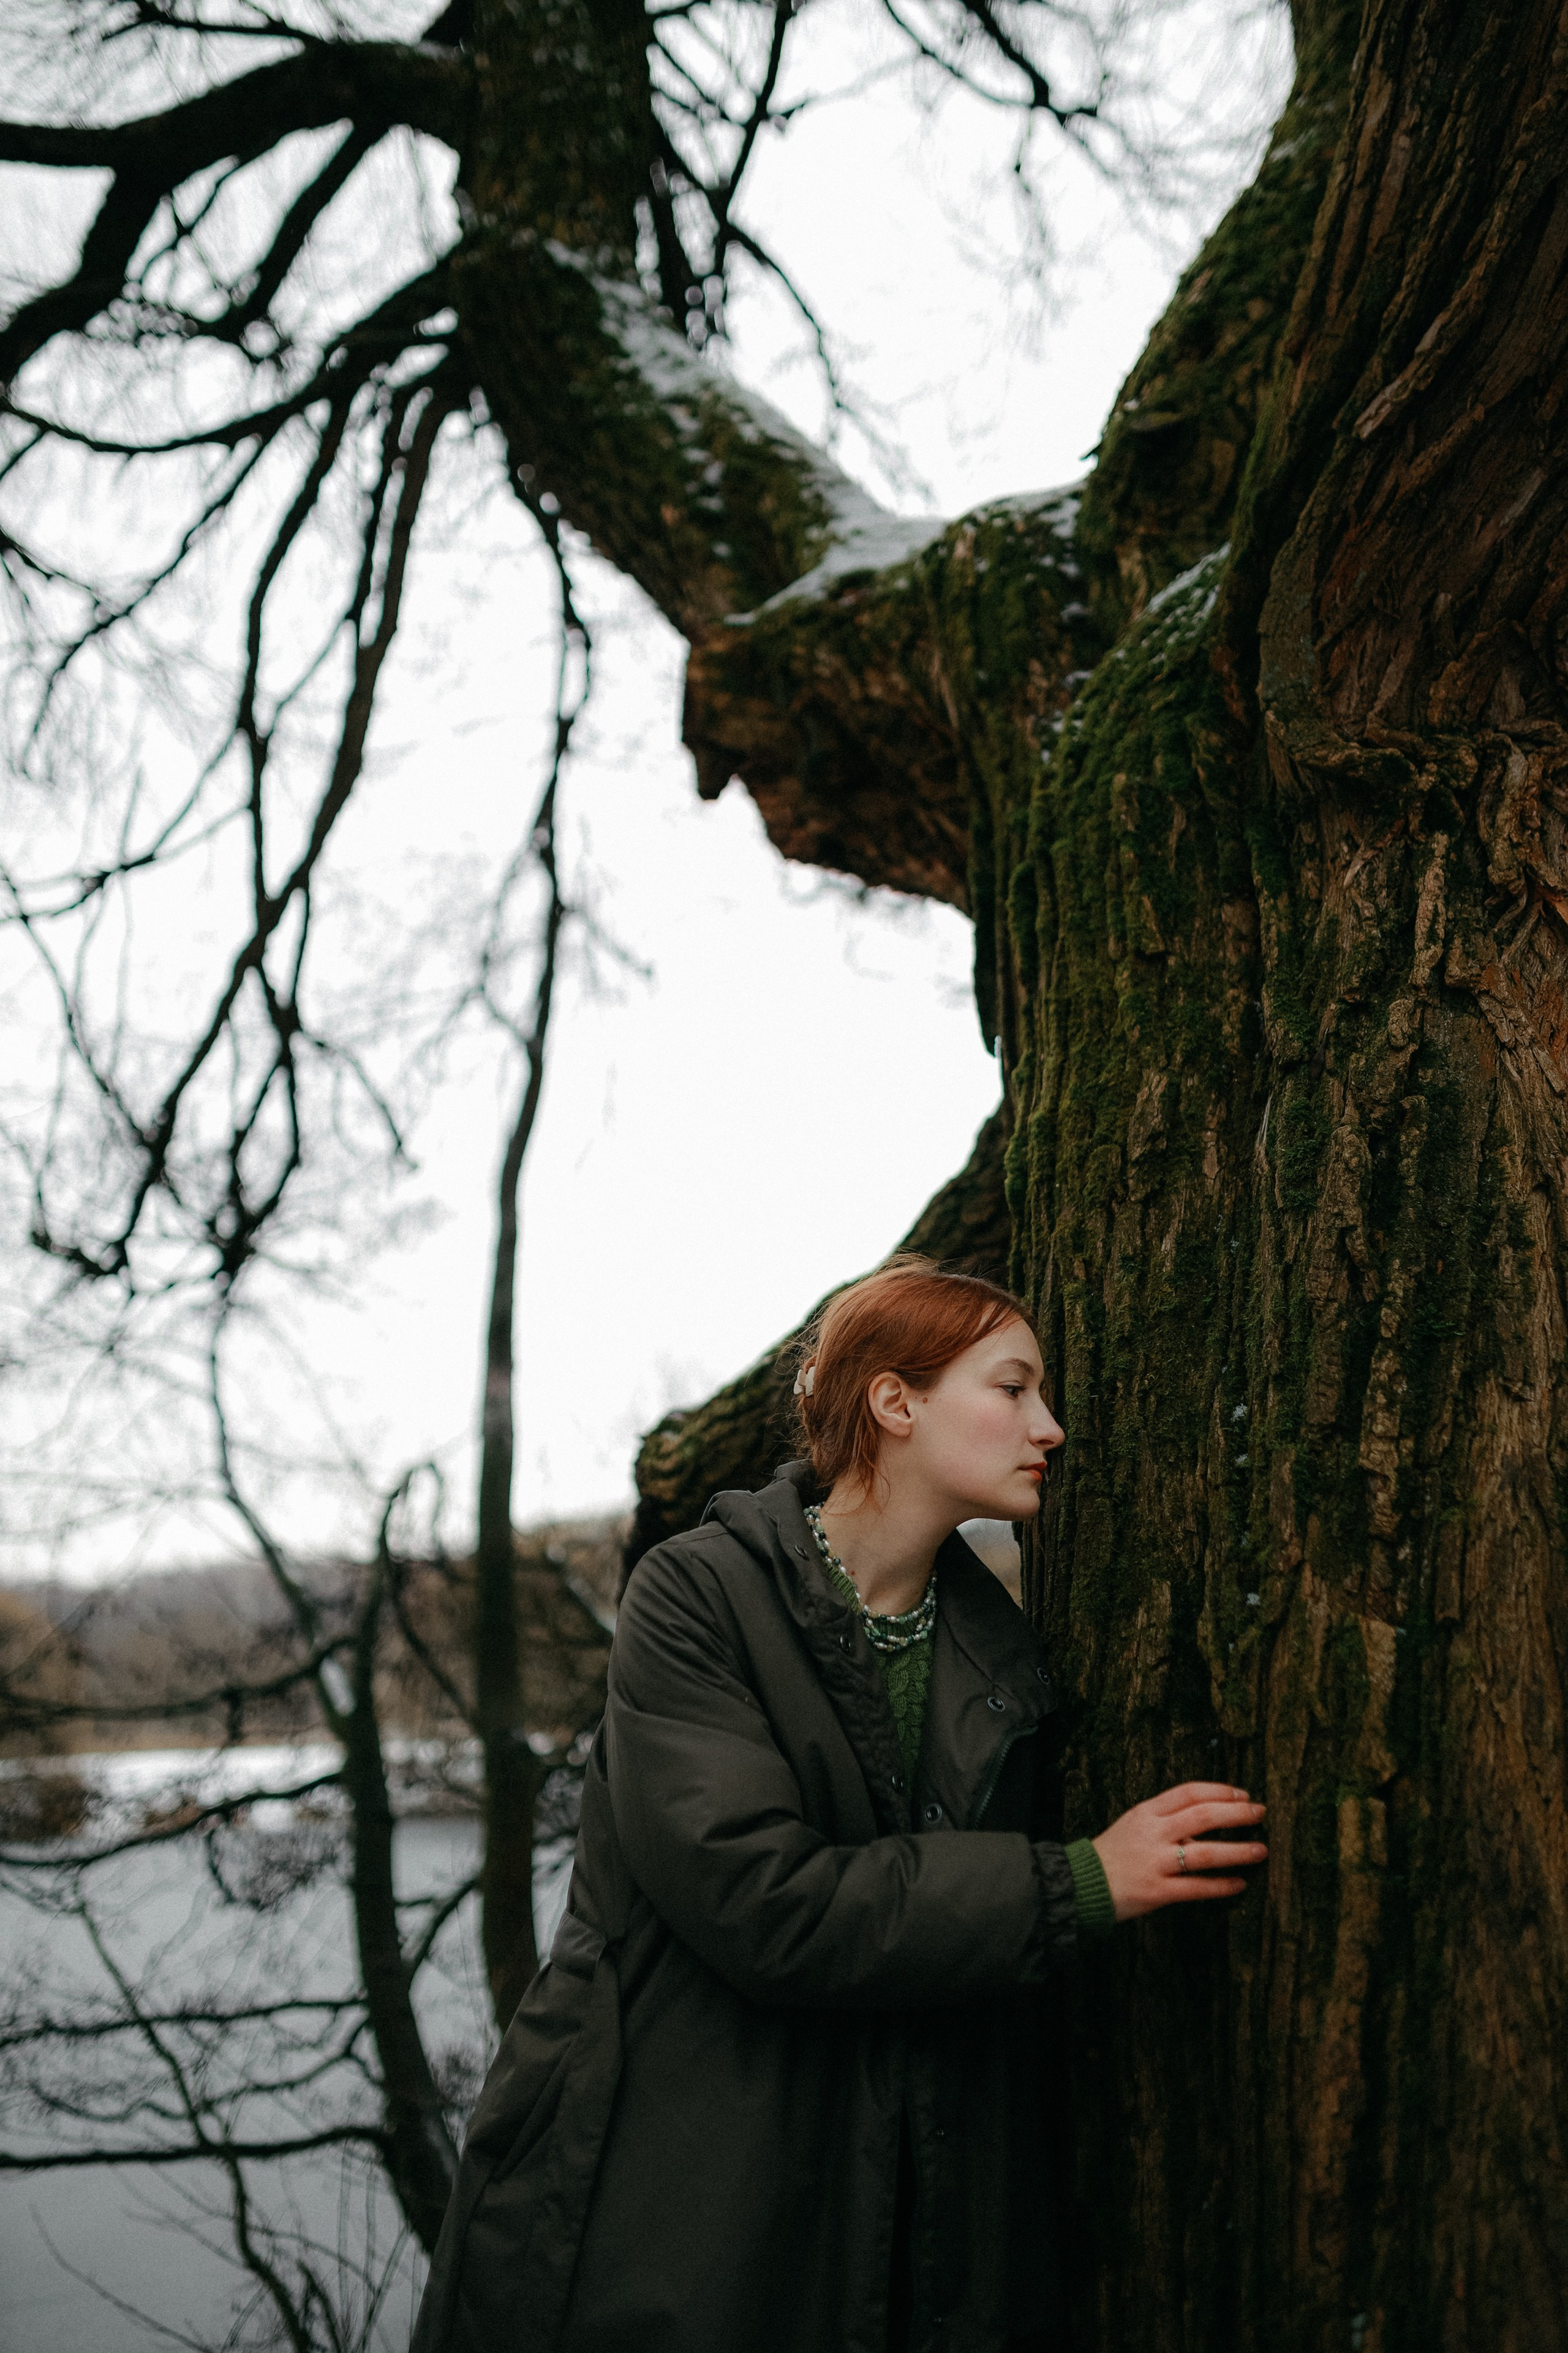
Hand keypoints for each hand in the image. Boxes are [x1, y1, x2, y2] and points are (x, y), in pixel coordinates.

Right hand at [1091, 1782, 1266, 1921]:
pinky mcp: (1157, 1891)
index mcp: (1146, 1812)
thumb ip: (1165, 1818)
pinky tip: (1239, 1884)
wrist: (1080, 1883)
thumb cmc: (1112, 1853)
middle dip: (1236, 1814)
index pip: (1188, 1792)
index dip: (1220, 1791)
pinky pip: (1197, 1888)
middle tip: (1260, 1814)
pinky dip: (1221, 1886)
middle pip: (1202, 1816)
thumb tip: (1208, 1817)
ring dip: (1237, 1850)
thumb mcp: (1134, 1823)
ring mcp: (1155, 1862)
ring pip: (1205, 1852)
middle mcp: (1152, 1833)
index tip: (1243, 1795)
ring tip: (1260, 1849)